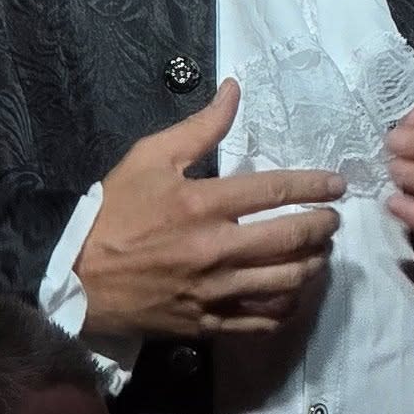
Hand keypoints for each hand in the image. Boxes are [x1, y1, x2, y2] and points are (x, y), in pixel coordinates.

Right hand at [77, 80, 344, 338]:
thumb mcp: (149, 157)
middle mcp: (215, 249)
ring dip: (313, 265)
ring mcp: (213, 291)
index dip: (314, 186)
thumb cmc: (113, 213)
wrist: (76, 278)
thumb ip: (200, 127)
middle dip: (323, 227)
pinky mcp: (207, 323)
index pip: (275, 191)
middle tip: (333, 220)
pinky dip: (287, 307)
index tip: (337, 185)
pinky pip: (261, 321)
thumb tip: (234, 90)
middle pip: (291, 239)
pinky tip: (293, 293)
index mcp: (202, 203)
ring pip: (285, 282)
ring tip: (319, 253)